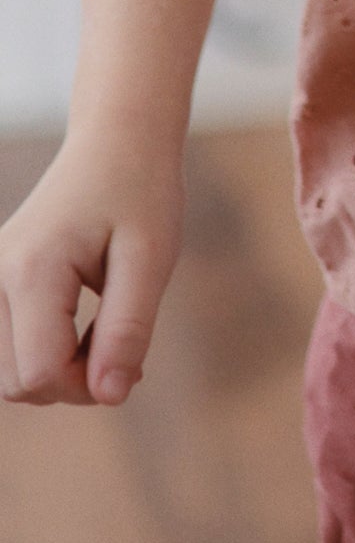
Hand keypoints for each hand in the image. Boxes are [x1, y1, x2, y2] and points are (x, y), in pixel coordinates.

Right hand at [0, 128, 184, 405]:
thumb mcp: (152, 259)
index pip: (39, 374)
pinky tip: (83, 329)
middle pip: (17, 383)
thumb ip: (128, 329)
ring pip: (7, 375)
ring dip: (58, 371)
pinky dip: (44, 354)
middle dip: (74, 382)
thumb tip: (109, 397)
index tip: (132, 363)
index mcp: (31, 272)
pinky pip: (7, 350)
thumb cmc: (140, 195)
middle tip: (123, 345)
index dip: (90, 385)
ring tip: (104, 332)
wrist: (115, 145)